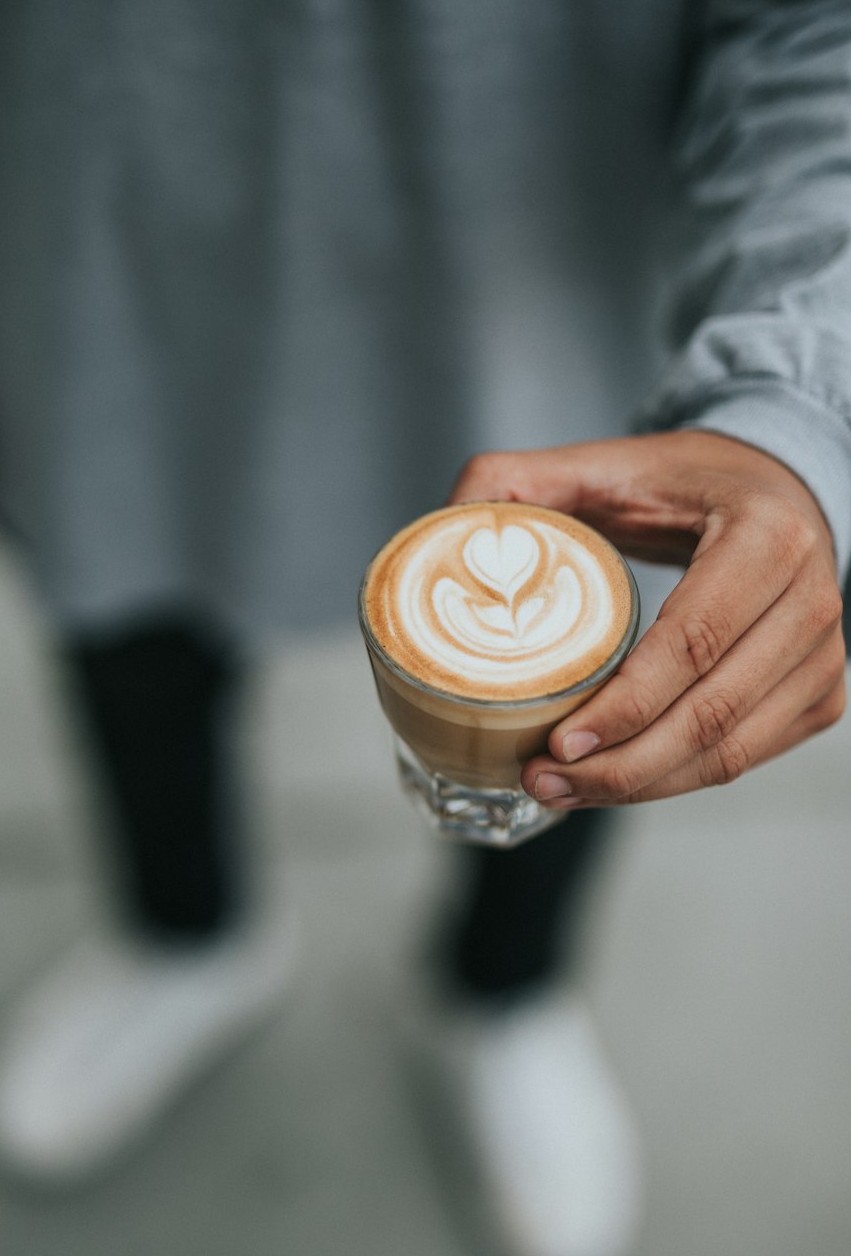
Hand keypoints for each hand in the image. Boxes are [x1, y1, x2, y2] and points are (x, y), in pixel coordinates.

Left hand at [450, 430, 845, 804]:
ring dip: (642, 787)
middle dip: (619, 766)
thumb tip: (442, 527)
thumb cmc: (683, 483)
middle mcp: (813, 599)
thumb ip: (513, 481)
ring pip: (730, 753)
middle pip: (712, 714)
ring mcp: (825, 655)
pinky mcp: (822, 695)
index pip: (693, 641)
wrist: (773, 489)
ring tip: (561, 791)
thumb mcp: (602, 464)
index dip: (625, 705)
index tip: (557, 742)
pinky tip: (612, 782)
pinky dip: (675, 781)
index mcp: (766, 537)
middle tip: (541, 780)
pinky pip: (745, 759)